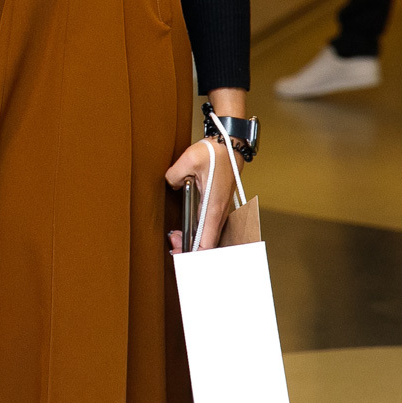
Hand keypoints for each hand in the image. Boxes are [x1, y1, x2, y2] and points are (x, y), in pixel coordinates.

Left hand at [164, 138, 237, 252]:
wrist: (230, 144)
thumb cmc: (215, 153)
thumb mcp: (188, 160)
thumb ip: (174, 175)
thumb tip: (171, 184)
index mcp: (213, 208)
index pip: (206, 243)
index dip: (194, 255)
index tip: (181, 258)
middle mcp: (219, 213)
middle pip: (207, 244)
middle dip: (190, 250)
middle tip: (173, 245)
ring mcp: (220, 210)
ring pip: (208, 236)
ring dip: (193, 241)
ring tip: (175, 238)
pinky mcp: (218, 205)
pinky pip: (209, 227)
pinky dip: (198, 233)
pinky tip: (185, 230)